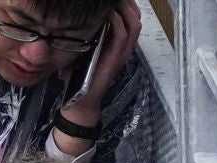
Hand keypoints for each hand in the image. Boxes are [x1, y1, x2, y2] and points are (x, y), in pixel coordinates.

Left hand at [66, 0, 140, 117]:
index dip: (127, 4)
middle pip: (136, 17)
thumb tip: (81, 15)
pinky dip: (117, 22)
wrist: (82, 99)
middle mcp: (125, 47)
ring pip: (134, 24)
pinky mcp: (116, 58)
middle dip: (128, 3)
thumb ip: (88, 31)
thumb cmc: (81, 74)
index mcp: (120, 43)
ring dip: (125, 9)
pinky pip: (122, 35)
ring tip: (115, 1)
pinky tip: (108, 13)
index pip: (131, 17)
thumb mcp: (85, 47)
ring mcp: (122, 53)